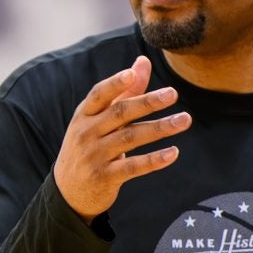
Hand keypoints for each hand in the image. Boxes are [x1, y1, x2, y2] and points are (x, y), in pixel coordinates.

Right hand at [53, 55, 189, 221]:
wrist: (68, 191)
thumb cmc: (89, 145)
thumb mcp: (99, 119)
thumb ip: (124, 91)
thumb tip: (143, 60)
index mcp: (85, 115)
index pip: (99, 95)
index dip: (115, 83)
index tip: (132, 74)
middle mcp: (87, 133)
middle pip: (120, 113)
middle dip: (147, 102)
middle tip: (173, 93)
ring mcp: (95, 156)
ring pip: (130, 138)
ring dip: (160, 128)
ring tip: (184, 120)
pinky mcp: (105, 177)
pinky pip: (133, 167)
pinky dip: (154, 160)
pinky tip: (173, 152)